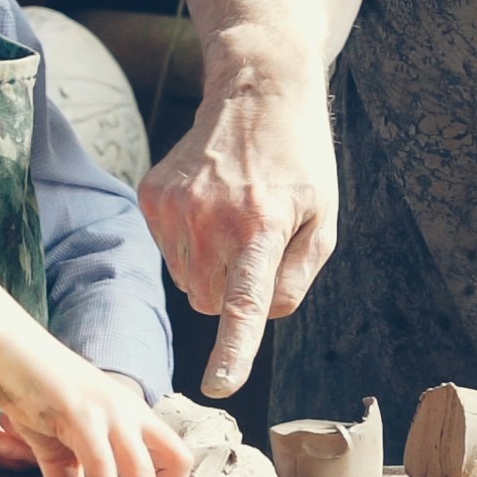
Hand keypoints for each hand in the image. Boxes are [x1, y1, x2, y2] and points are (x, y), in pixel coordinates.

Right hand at [0, 340, 190, 476]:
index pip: (175, 455)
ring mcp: (108, 411)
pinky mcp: (80, 413)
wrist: (7, 347)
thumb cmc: (33, 388)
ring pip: (144, 469)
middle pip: (174, 462)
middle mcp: (129, 410)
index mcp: (131, 413)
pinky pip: (103, 462)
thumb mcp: (57, 442)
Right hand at [138, 71, 339, 397]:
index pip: (245, 303)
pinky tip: (209, 205)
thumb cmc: (298, 161)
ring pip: (187, 282)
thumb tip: (260, 316)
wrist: (255, 91)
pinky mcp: (152, 196)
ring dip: (211, 267)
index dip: (233, 350)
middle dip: (233, 290)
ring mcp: (176, 206)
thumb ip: (297, 277)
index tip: (219, 385)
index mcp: (263, 226)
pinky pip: (168, 253)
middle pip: (212, 301)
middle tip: (256, 242)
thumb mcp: (323, 219)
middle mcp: (213, 218)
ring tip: (233, 216)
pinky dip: (189, 244)